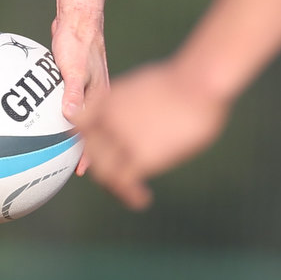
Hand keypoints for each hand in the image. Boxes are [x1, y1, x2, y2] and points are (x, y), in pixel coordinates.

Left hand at [51, 17, 109, 173]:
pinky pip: (66, 105)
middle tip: (64, 167)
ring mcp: (86, 90)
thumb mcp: (76, 68)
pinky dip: (58, 115)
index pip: (99, 133)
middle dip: (81, 149)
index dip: (90, 154)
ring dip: (69, 134)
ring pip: (78, 119)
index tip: (79, 171)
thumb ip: (73, 92)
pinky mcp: (74, 82)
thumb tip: (70, 117)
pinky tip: (41, 121)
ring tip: (54, 151)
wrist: (78, 18)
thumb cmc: (79, 41)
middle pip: (90, 130)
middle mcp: (96, 97)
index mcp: (101, 98)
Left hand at [73, 58, 229, 209]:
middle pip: (91, 150)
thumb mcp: (147, 85)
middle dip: (102, 164)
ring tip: (131, 192)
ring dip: (115, 184)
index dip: (86, 137)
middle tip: (118, 175)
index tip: (97, 148)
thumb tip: (142, 113)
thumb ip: (134, 103)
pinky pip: (123, 182)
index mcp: (110, 100)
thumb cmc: (186, 80)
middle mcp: (109, 119)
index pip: (80, 123)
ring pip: (103, 170)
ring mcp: (122, 138)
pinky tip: (142, 199)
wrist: (201, 81)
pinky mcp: (141, 155)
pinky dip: (129, 195)